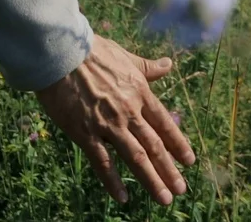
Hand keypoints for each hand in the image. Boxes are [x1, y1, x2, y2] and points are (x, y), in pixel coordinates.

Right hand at [35, 34, 194, 205]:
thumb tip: (168, 64)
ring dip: (151, 180)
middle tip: (180, 190)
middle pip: (154, 146)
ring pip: (135, 157)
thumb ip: (147, 67)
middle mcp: (128, 112)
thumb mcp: (125, 57)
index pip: (164, 125)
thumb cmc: (92, 52)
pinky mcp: (85, 132)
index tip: (189, 162)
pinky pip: (102, 162)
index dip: (178, 145)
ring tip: (164, 199)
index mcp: (139, 93)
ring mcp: (107, 124)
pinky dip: (113, 181)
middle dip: (169, 170)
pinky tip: (123, 197)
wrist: (61, 54)